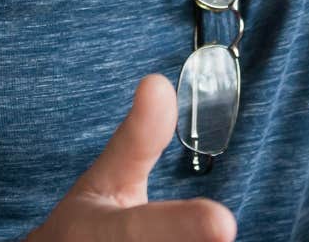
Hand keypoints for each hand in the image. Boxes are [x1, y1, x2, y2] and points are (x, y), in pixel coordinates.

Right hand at [25, 74, 236, 241]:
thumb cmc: (83, 230)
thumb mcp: (104, 183)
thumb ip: (137, 141)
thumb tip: (159, 82)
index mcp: (100, 234)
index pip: (143, 232)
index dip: (183, 229)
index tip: (225, 223)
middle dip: (193, 240)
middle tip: (220, 228)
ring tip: (203, 233)